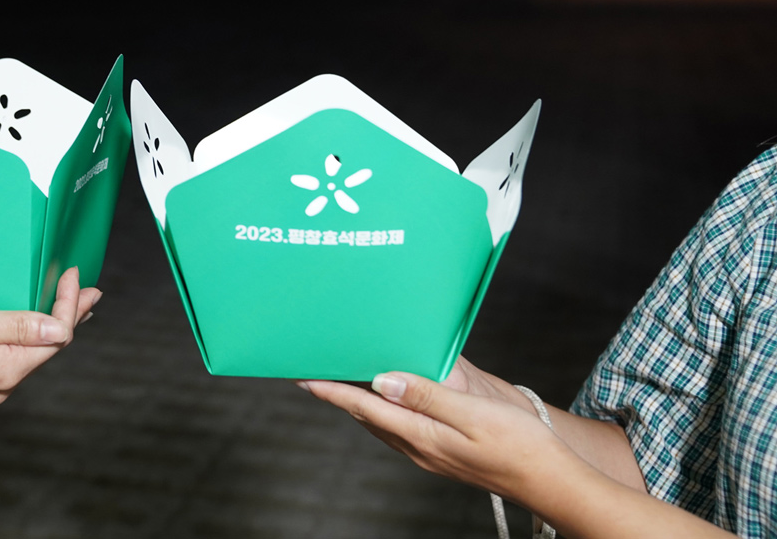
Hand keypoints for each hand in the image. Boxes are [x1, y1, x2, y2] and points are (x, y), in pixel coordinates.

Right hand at [0, 266, 99, 417]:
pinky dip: (30, 332)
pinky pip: (15, 353)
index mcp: (6, 370)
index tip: (72, 274)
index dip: (69, 304)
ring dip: (52, 323)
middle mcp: (2, 383)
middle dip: (70, 314)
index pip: (56, 336)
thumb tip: (62, 330)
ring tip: (70, 302)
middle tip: (89, 289)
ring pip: (33, 350)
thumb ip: (16, 326)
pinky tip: (32, 320)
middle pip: (49, 346)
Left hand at [298, 371, 573, 504]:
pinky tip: (388, 396)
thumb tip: (382, 381)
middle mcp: (418, 447)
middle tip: (313, 371)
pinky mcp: (442, 453)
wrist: (550, 481)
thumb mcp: (474, 413)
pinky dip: (383, 409)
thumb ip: (427, 396)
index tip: (303, 376)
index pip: (364, 407)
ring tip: (340, 379)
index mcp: (421, 435)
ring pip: (381, 423)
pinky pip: (400, 427)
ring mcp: (429, 453)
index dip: (331, 390)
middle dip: (337, 393)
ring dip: (358, 401)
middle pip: (366, 416)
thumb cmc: (520, 445)